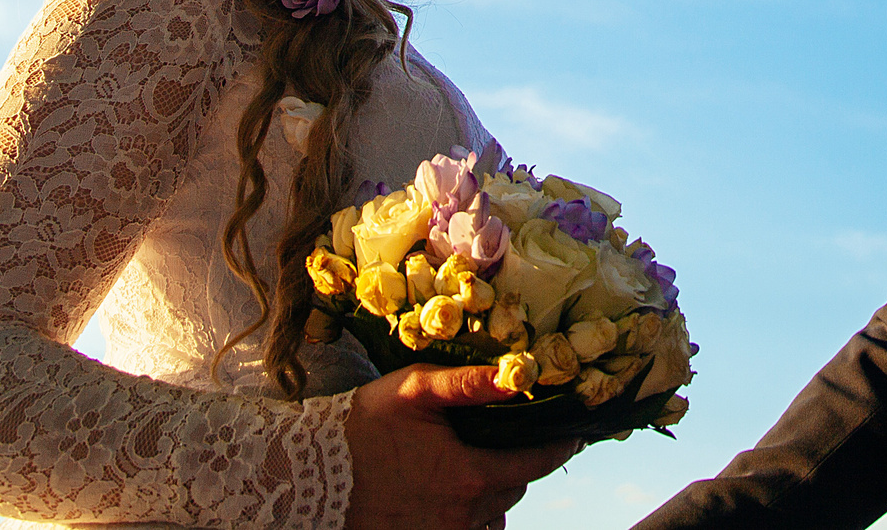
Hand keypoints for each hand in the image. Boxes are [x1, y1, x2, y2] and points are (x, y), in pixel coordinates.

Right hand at [342, 363, 580, 529]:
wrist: (311, 477)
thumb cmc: (364, 428)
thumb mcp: (415, 392)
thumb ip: (468, 383)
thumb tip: (518, 371)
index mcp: (469, 477)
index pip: (536, 464)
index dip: (559, 447)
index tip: (575, 435)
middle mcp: (463, 517)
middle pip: (513, 488)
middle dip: (518, 464)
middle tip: (513, 440)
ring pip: (492, 515)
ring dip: (493, 493)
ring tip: (480, 466)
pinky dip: (471, 515)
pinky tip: (454, 493)